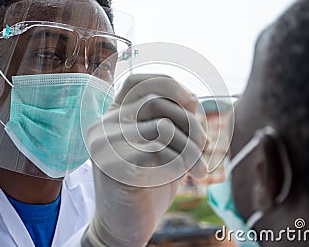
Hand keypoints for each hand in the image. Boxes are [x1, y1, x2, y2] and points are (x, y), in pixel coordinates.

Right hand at [82, 74, 206, 246]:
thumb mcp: (163, 148)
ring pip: (163, 125)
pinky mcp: (113, 167)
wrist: (124, 227)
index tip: (193, 102)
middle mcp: (104, 126)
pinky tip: (181, 177)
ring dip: (192, 147)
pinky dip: (181, 162)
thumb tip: (192, 101)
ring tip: (200, 169)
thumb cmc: (148, 185)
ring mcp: (105, 146)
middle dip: (192, 123)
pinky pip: (161, 151)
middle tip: (205, 147)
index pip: (137, 81)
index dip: (168, 84)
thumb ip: (171, 122)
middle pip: (158, 102)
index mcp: (114, 118)